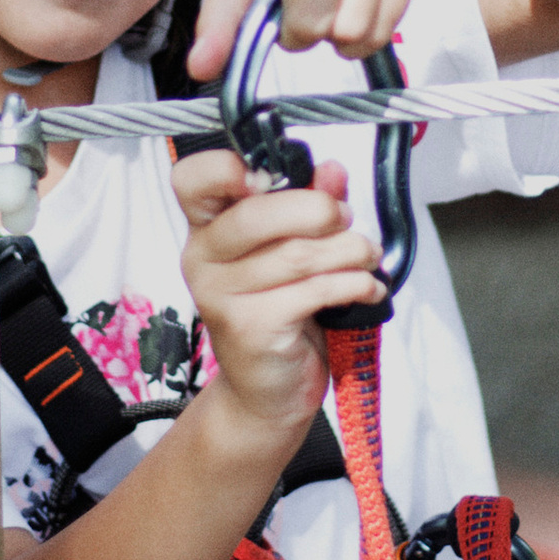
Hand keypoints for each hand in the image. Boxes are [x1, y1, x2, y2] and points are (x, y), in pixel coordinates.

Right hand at [173, 149, 378, 449]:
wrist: (267, 392)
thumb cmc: (281, 311)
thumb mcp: (294, 248)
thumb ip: (310, 203)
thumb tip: (332, 170)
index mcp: (207, 227)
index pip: (191, 179)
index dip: (227, 167)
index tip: (270, 176)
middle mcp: (203, 258)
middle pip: (254, 214)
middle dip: (318, 211)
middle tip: (346, 220)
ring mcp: (222, 297)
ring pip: (296, 254)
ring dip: (349, 251)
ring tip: (367, 257)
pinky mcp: (251, 329)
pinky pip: (314, 292)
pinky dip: (354, 284)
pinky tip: (367, 289)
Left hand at [187, 0, 422, 77]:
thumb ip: (220, 16)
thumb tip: (203, 68)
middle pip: (319, 8)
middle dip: (297, 29)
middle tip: (290, 11)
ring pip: (354, 27)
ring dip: (330, 37)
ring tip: (320, 10)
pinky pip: (383, 30)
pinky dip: (358, 38)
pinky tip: (346, 12)